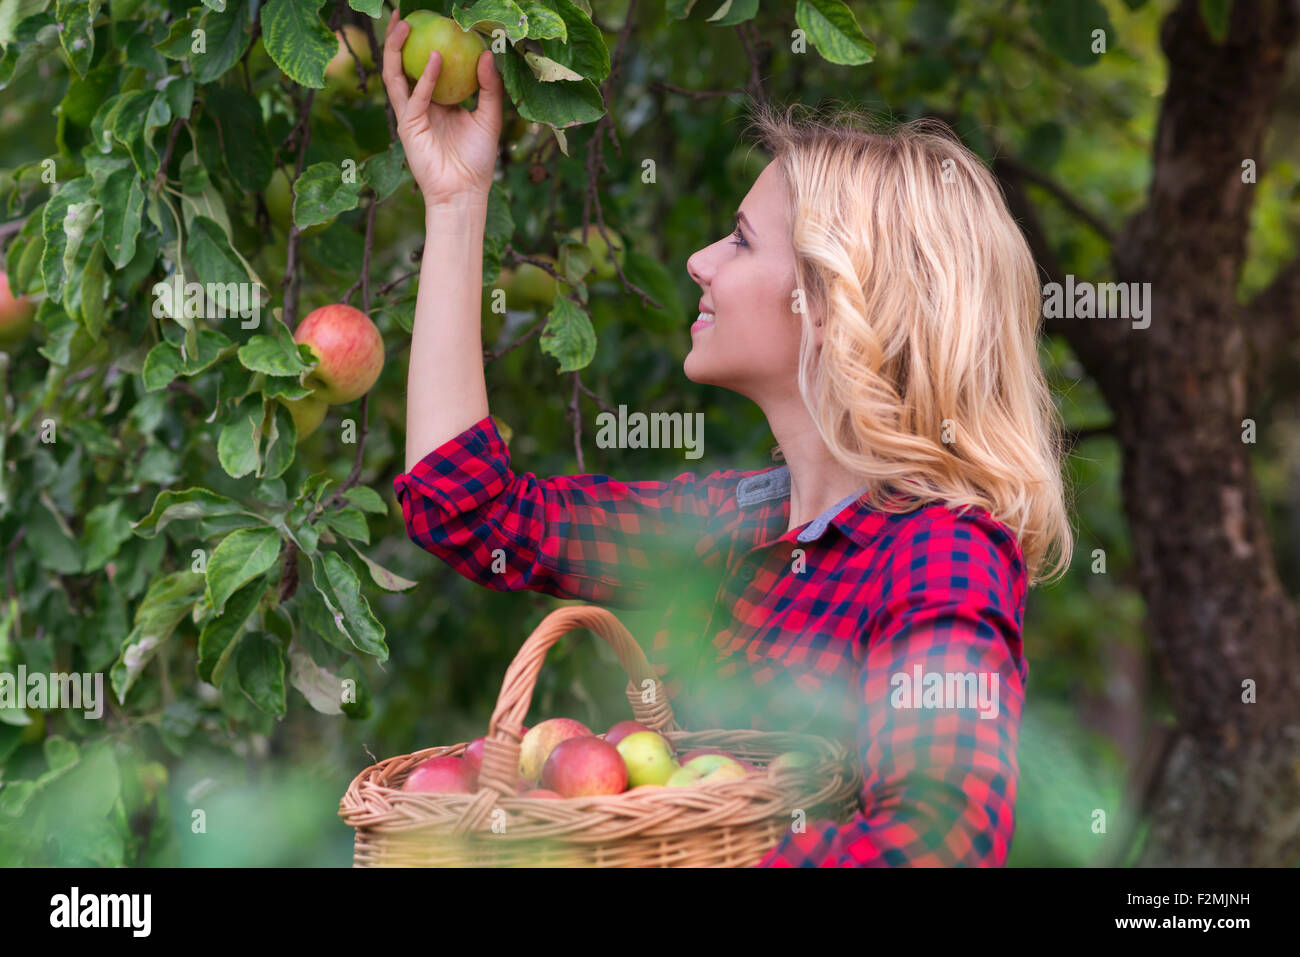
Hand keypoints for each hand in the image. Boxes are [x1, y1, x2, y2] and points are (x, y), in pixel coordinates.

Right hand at [381, 10, 502, 207]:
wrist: (466, 192)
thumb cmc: (478, 160)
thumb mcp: (490, 118)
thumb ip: (490, 88)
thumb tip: (487, 54)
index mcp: (438, 102)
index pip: (427, 67)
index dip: (426, 44)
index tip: (435, 21)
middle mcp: (421, 105)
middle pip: (403, 66)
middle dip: (398, 40)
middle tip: (405, 13)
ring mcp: (411, 115)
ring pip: (396, 75)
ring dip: (396, 49)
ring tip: (404, 24)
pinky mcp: (408, 127)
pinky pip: (414, 97)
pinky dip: (425, 77)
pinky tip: (435, 57)